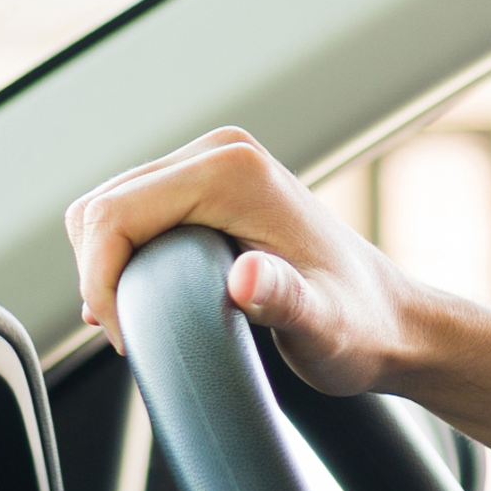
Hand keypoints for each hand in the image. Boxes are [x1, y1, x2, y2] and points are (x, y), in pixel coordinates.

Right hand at [64, 127, 430, 393]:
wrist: (391, 321)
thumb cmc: (360, 328)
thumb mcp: (321, 326)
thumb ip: (283, 301)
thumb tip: (245, 279)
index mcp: (232, 171)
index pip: (112, 214)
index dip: (100, 281)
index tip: (127, 337)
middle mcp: (219, 152)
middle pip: (101, 207)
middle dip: (99, 276)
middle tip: (132, 337)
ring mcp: (213, 164)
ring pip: (109, 210)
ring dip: (108, 269)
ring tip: (140, 324)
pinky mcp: (208, 187)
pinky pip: (134, 214)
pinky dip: (123, 258)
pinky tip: (146, 302)